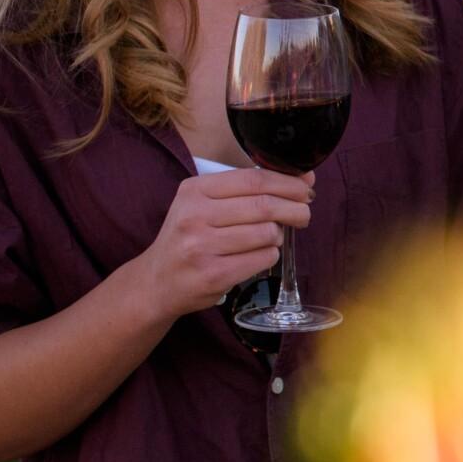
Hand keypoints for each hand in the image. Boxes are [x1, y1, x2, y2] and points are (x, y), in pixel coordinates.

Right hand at [137, 166, 311, 316]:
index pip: (254, 179)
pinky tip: (258, 255)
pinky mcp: (213, 275)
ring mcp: (202, 247)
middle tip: (304, 213)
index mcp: (194, 191)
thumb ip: (243, 191)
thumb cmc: (188, 238)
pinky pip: (263, 258)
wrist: (156, 282)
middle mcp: (195, 216)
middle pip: (264, 205)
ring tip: (270, 237)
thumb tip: (301, 180)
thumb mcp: (201, 204)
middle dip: (295, 208)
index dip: (288, 182)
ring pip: (267, 233)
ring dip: (278, 235)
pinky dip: (269, 255)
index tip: (306, 186)